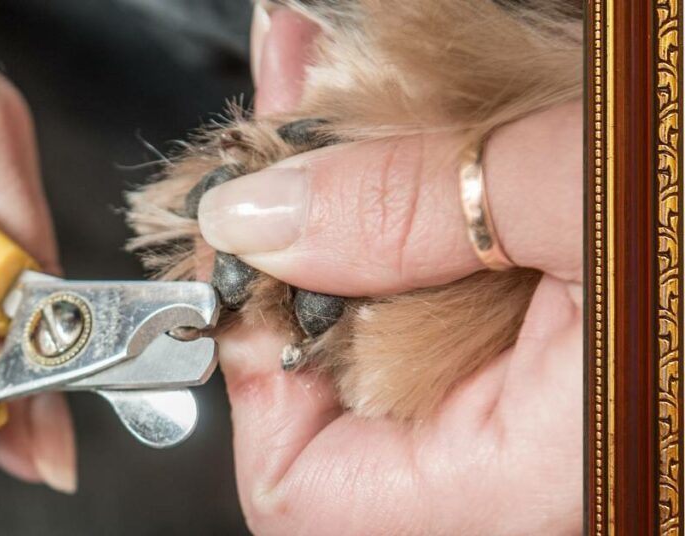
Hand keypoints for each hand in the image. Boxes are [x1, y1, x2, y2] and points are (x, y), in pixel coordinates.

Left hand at [201, 7, 582, 533]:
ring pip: (393, 348)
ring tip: (345, 98)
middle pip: (336, 406)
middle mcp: (549, 482)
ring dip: (358, 214)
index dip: (255, 367)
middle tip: (291, 138)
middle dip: (300, 255)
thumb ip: (406, 210)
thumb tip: (256, 216)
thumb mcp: (603, 181)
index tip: (254, 249)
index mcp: (544, 481)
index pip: (302, 491)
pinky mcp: (590, 376)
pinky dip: (427, 216)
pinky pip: (461, 314)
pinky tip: (426, 129)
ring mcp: (572, 431)